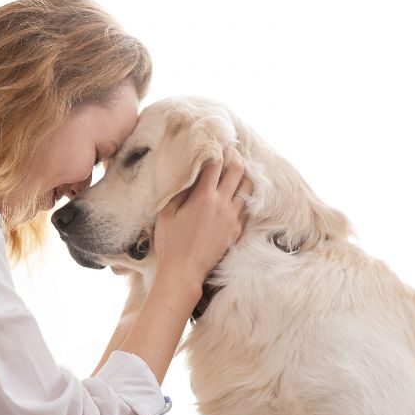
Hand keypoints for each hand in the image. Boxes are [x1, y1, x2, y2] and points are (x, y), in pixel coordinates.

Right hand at [152, 149, 252, 308]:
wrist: (184, 271)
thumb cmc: (170, 242)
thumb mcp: (166, 212)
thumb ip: (179, 191)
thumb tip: (187, 174)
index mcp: (204, 197)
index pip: (215, 165)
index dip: (216, 151)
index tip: (216, 143)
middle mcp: (223, 204)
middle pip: (237, 171)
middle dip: (235, 157)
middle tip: (232, 150)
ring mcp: (233, 218)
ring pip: (248, 188)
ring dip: (244, 175)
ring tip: (239, 168)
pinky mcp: (237, 230)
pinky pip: (247, 207)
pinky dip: (245, 195)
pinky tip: (239, 192)